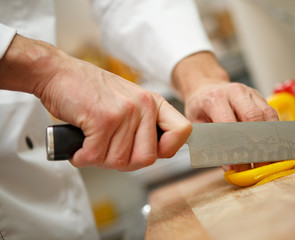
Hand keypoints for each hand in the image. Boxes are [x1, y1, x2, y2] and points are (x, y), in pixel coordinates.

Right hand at [0, 35, 191, 170]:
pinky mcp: (103, 119)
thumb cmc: (90, 91)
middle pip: (147, 159)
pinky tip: (79, 145)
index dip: (168, 148)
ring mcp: (124, 112)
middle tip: (107, 151)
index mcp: (153, 102)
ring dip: (99, 159)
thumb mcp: (128, 102)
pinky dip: (82, 157)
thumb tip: (152, 155)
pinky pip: (95, 157)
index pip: (182, 131)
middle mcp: (144, 106)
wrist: (58, 73)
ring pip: (119, 161)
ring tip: (91, 143)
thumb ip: (143, 126)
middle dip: (123, 162)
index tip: (150, 150)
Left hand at [172, 52, 278, 170]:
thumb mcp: (196, 124)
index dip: (234, 145)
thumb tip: (229, 168)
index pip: (228, 122)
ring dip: (269, 139)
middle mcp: (235, 92)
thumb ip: (209, 144)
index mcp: (214, 98)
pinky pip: (271, 114)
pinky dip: (272, 132)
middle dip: (256, 143)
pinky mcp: (260, 97)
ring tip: (266, 159)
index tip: (238, 165)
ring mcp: (250, 93)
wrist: (206, 87)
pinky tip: (270, 146)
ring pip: (267, 115)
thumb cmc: (200, 108)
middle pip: (252, 116)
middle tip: (257, 164)